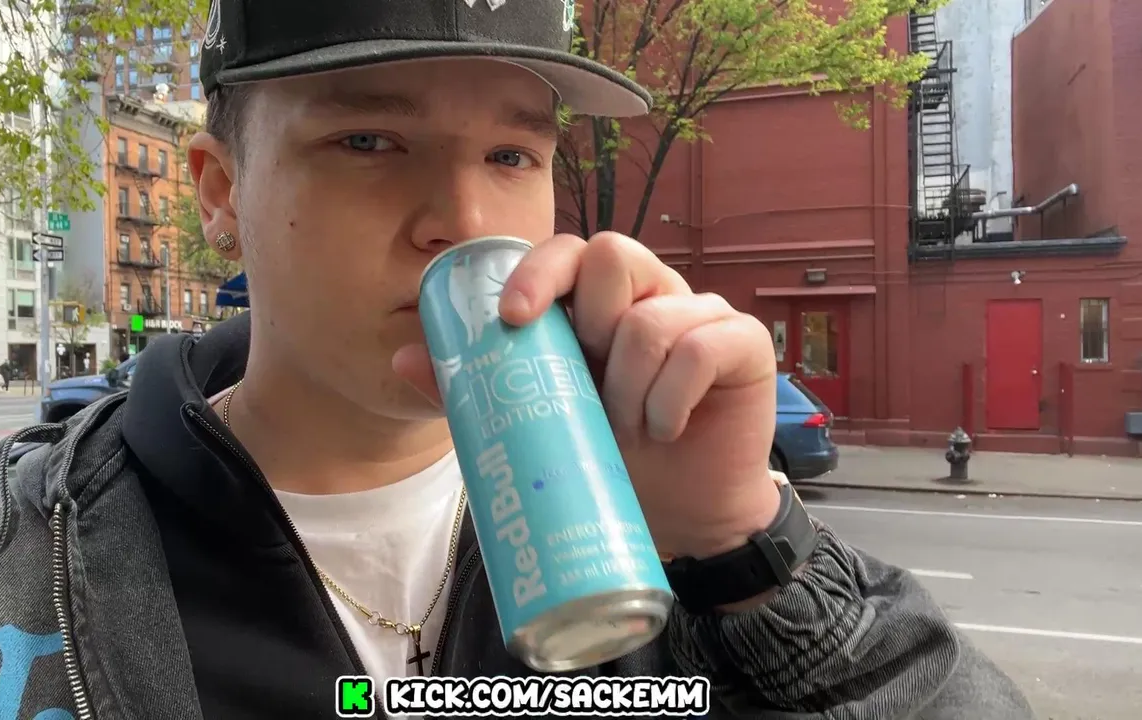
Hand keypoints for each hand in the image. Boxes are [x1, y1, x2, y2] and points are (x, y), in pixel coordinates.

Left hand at [393, 232, 780, 559]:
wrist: (680, 514)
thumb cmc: (608, 459)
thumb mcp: (536, 425)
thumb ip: (478, 389)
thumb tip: (399, 359)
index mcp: (595, 303)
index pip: (566, 251)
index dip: (537, 272)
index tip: (512, 320)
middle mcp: (648, 295)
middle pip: (614, 254)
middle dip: (590, 327)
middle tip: (590, 391)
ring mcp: (699, 314)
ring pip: (654, 316)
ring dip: (630, 386)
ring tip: (628, 429)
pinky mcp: (741, 344)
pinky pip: (703, 345)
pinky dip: (672, 397)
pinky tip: (665, 429)